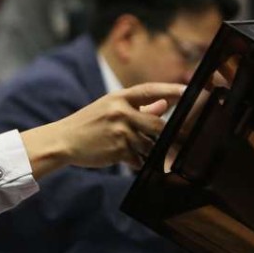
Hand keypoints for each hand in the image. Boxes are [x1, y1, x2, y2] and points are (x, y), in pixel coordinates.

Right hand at [21, 83, 184, 177]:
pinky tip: (127, 159)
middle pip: (158, 124)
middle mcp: (121, 112)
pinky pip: (139, 159)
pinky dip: (138, 161)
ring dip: (150, 151)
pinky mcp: (118, 150)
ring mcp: (120, 131)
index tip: (190, 92)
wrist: (63, 141)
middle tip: (183, 139)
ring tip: (140, 150)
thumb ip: (139, 107)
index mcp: (119, 97)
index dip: (172, 90)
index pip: (151, 90)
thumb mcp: (110, 109)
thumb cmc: (88, 124)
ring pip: (150, 144)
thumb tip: (164, 106)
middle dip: (170, 134)